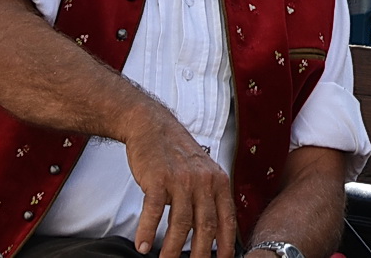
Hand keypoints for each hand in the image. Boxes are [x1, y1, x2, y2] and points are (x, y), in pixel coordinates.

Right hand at [124, 109, 236, 257]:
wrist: (152, 126)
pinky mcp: (158, 179)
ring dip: (172, 249)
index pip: (226, 219)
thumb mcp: (203, 172)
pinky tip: (143, 246)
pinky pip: (153, 212)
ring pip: (180, 224)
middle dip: (201, 254)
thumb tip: (212, 231)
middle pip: (205, 226)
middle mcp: (203, 181)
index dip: (227, 243)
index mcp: (218, 181)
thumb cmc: (177, 153)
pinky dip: (148, 232)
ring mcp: (181, 180)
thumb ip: (209, 197)